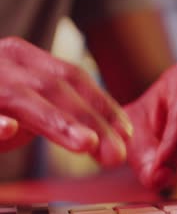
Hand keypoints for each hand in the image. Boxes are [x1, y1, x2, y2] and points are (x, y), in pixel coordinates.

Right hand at [0, 37, 131, 165]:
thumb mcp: (24, 104)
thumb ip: (57, 112)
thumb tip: (104, 139)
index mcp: (24, 59)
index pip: (72, 78)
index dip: (103, 105)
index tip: (127, 133)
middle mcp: (4, 63)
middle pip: (56, 89)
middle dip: (92, 122)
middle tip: (116, 154)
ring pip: (21, 98)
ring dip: (57, 121)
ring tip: (87, 143)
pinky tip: (10, 129)